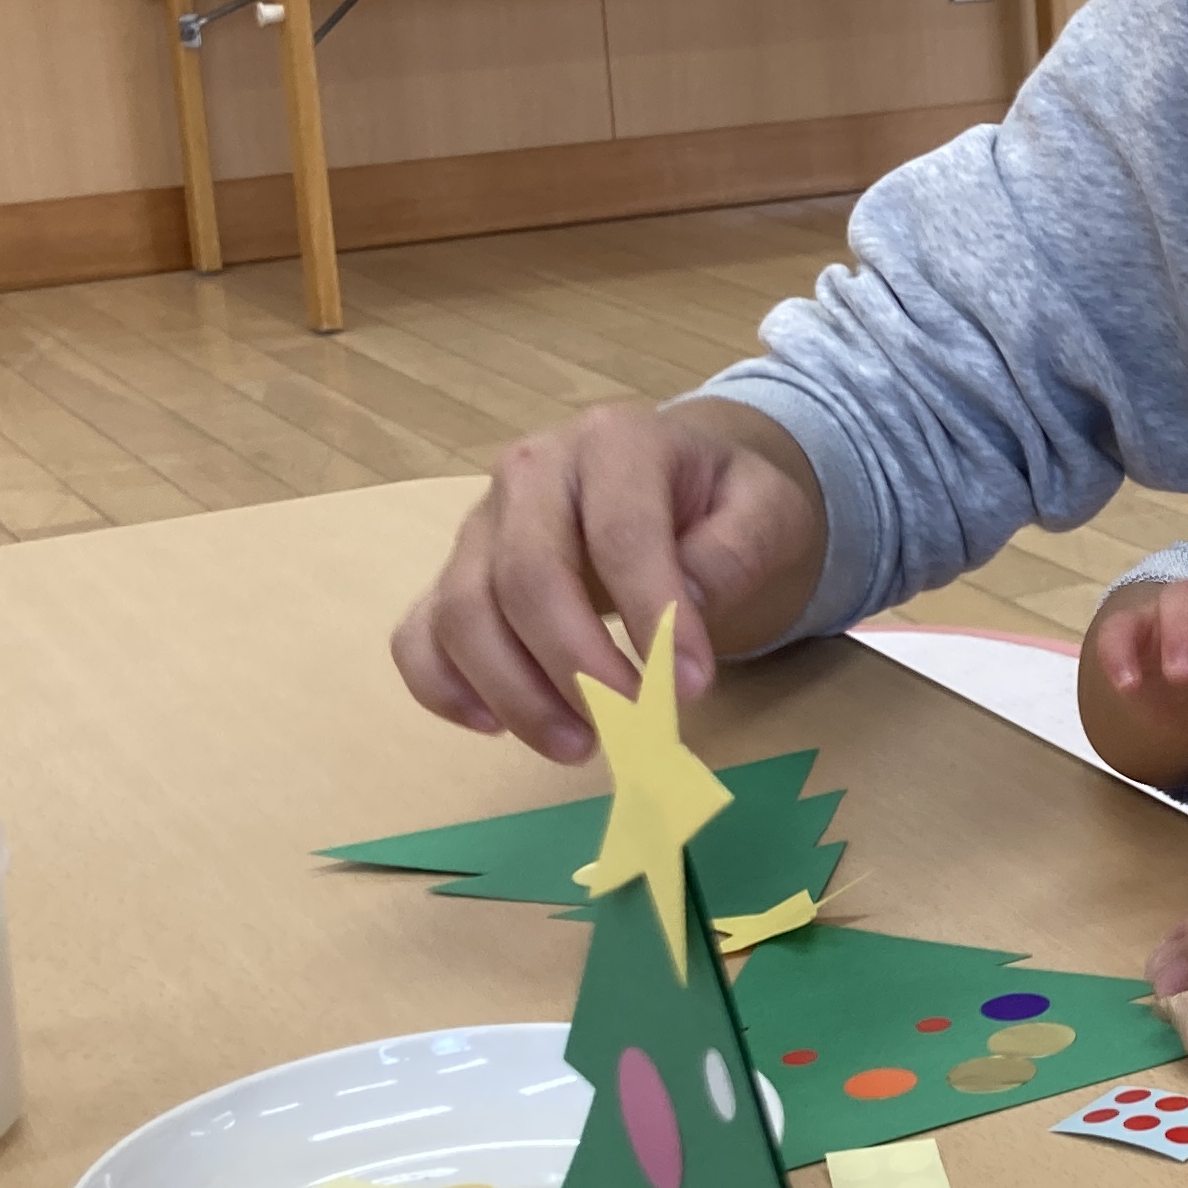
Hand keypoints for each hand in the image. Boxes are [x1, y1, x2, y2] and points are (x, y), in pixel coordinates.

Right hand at [391, 398, 825, 761]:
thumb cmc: (724, 506)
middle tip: (630, 729)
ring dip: (515, 693)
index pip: (620, 531)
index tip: (691, 689)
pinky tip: (496, 726)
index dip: (652, 613)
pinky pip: (418, 635)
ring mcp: (482, 524)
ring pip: (461, 611)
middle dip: (576, 666)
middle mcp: (531, 471)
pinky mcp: (454, 575)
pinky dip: (444, 688)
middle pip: (525, 575)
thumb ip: (739, 549)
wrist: (682, 490)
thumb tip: (685, 603)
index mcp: (615, 442)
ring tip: (580, 745)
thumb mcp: (768, 511)